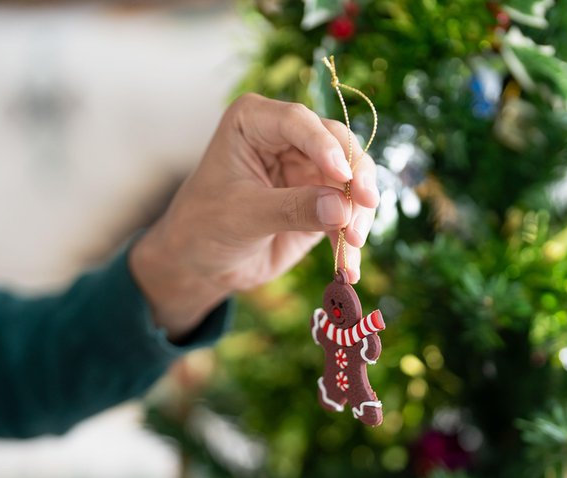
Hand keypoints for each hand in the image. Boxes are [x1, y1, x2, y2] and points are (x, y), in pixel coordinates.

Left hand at [130, 93, 379, 338]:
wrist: (200, 263)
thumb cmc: (204, 226)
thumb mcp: (243, 215)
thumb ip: (291, 209)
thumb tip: (342, 208)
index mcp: (255, 122)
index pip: (298, 122)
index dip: (325, 146)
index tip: (343, 176)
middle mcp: (288, 138)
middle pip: (338, 143)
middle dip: (356, 176)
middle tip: (366, 205)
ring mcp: (308, 168)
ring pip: (352, 178)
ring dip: (359, 211)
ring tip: (353, 244)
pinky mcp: (322, 201)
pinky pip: (349, 212)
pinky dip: (352, 238)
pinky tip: (348, 267)